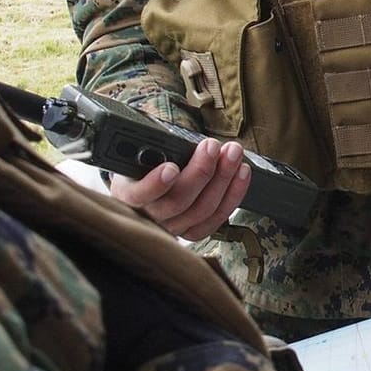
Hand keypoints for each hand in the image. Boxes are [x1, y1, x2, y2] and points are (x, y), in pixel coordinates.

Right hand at [106, 137, 250, 240]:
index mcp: (128, 194)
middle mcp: (150, 216)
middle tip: (212, 146)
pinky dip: (233, 194)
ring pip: (202, 210)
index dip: (156, 184)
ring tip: (233, 153)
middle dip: (201, 171)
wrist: (145, 185)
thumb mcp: (138, 153)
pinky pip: (216, 219)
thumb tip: (180, 139)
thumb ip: (153, 148)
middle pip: (178, 201)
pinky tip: (242, 173)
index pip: (140, 195)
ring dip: (223, 178)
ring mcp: (172, 228)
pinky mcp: (192, 231)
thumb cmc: (144, 164)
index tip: (171, 167)